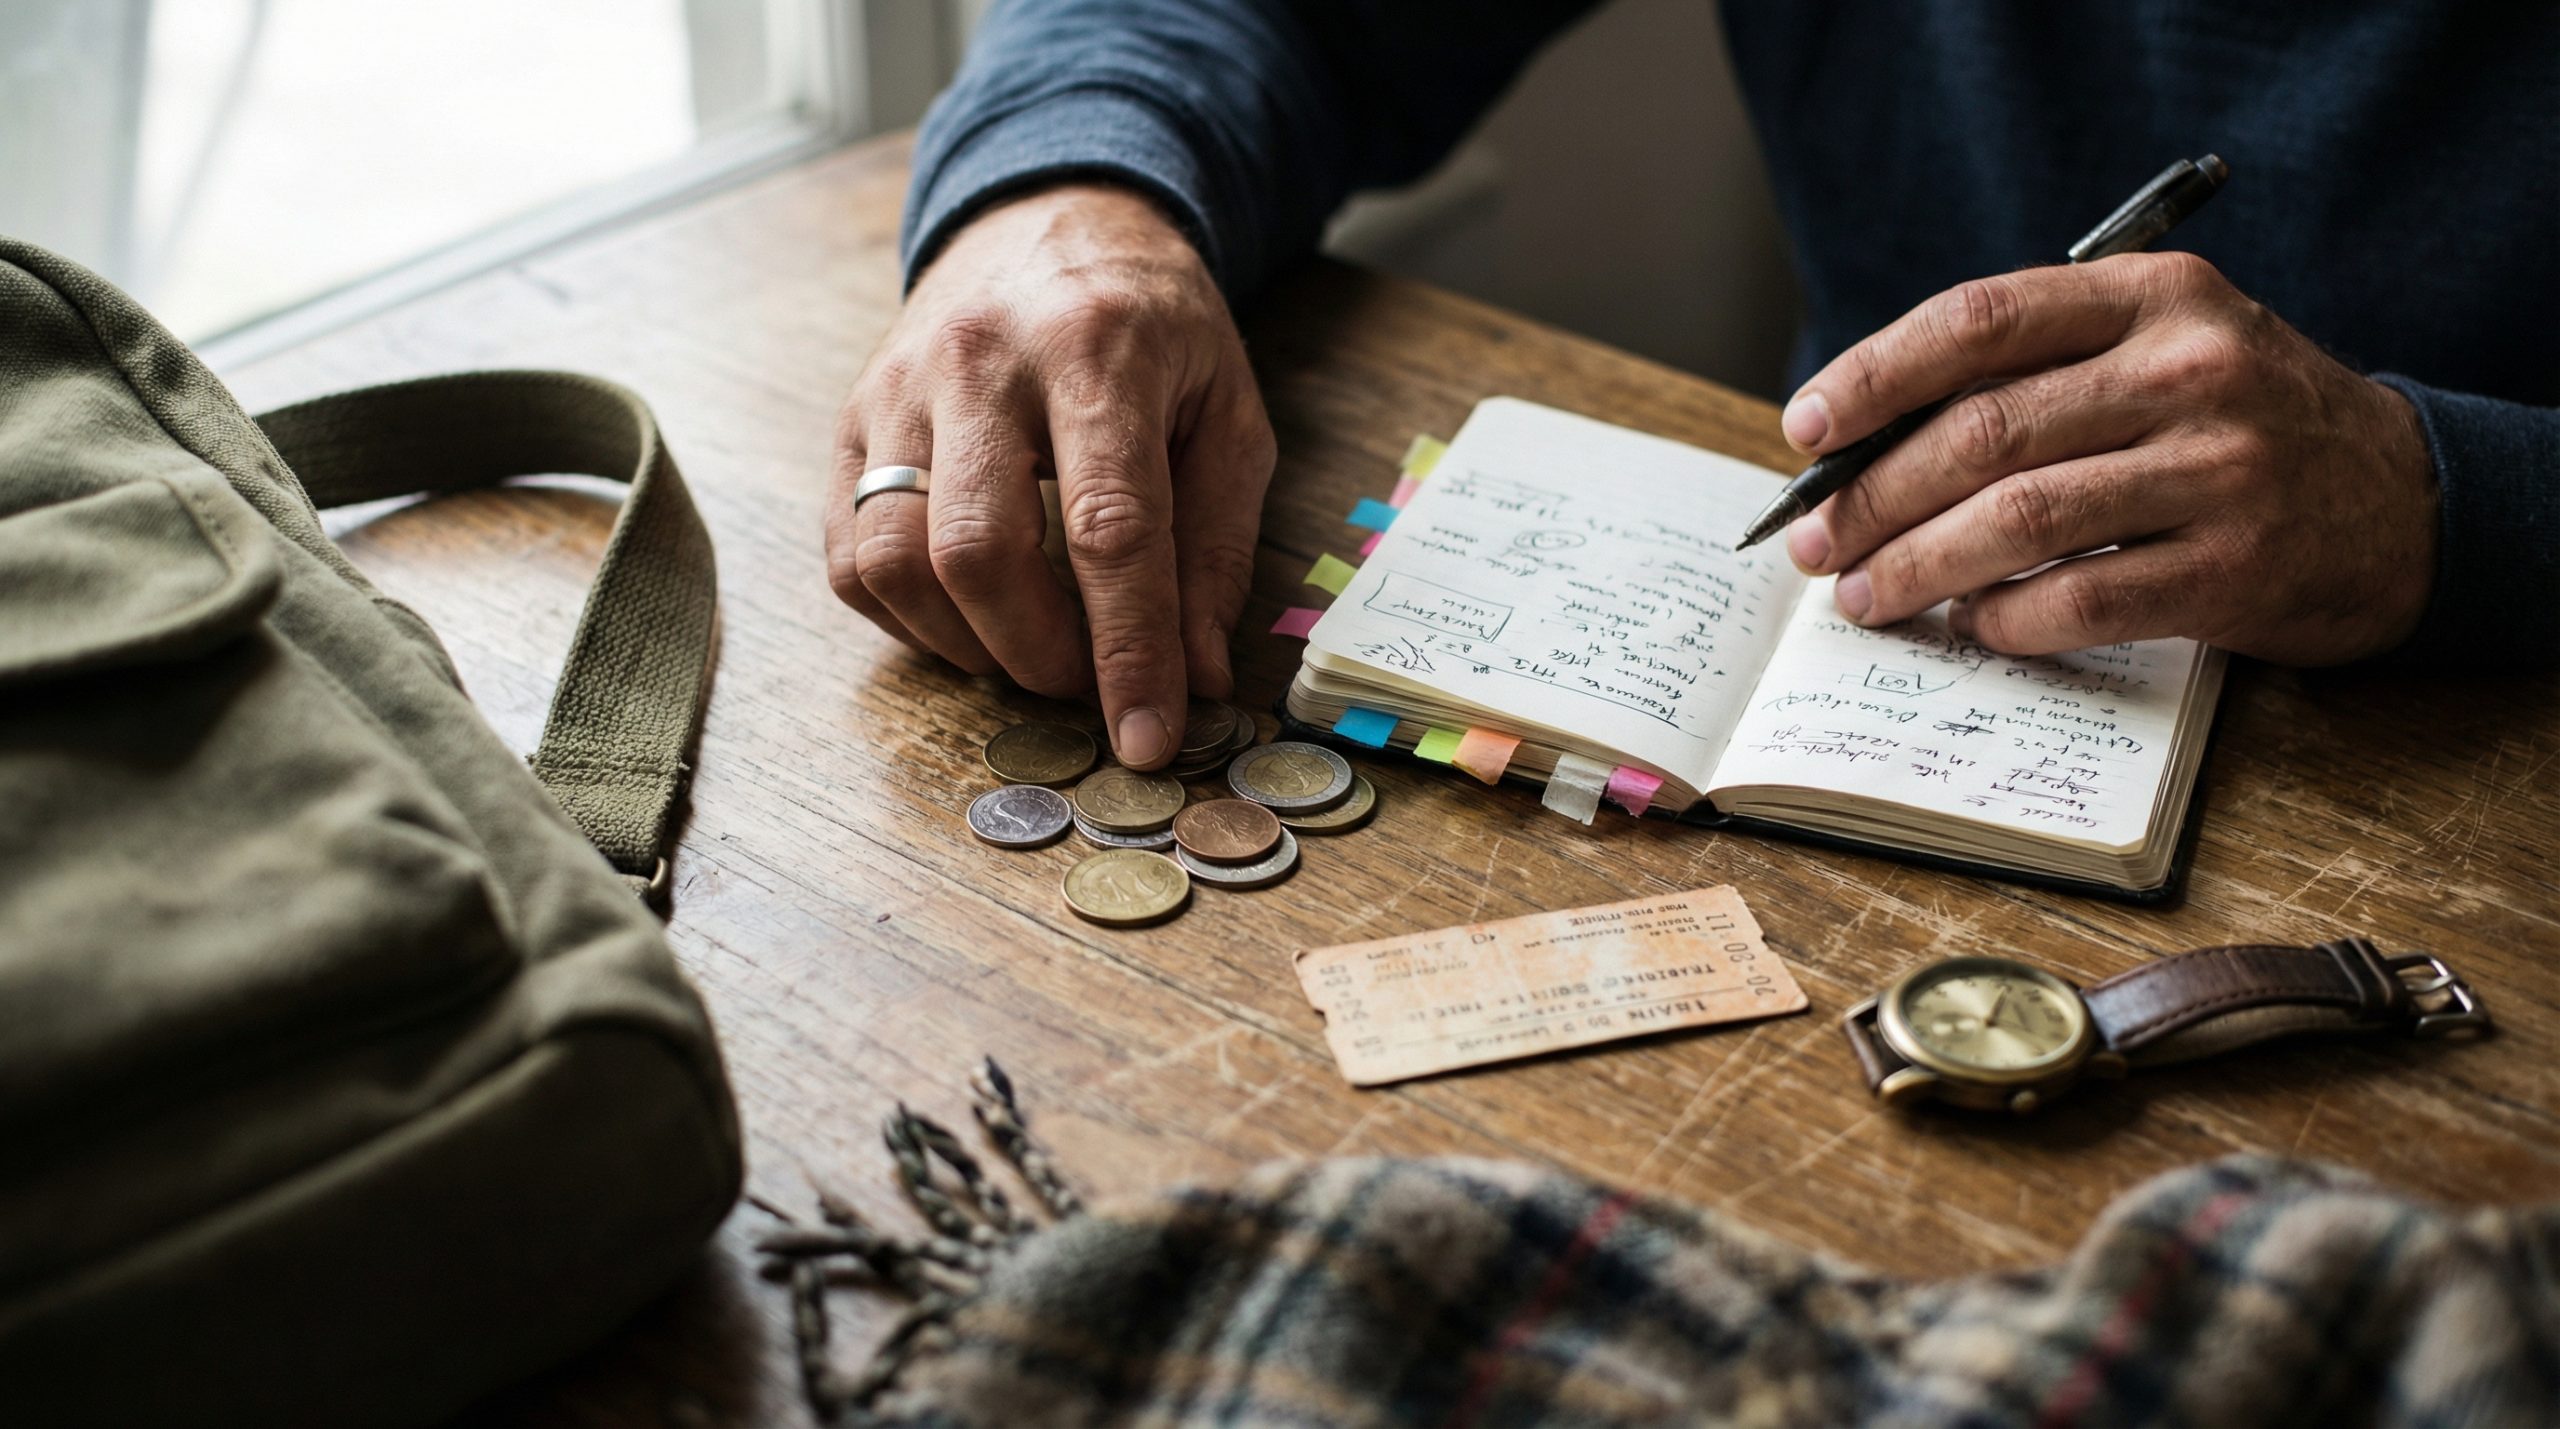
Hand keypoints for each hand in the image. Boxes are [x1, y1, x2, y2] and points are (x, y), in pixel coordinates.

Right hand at [825, 183, 1275, 766]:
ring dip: (964, 645)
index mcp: (1097, 349)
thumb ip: (1218, 545)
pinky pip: (847, 554)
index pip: (1109, 530)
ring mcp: (897, 388)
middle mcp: (980, 361)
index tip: (1148, 738)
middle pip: (979, 552)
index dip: (1129, 650)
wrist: (1049, 215)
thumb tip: (1196, 677)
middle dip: (1039, 655)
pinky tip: (967, 617)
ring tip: (1029, 651)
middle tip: (1088, 684)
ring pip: (892, 560)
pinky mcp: (848, 420)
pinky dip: (906, 618)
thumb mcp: (1227, 413)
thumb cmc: (1152, 326)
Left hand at [1778, 252, 2438, 664]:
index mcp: (2153, 296)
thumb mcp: (2162, 352)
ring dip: (1917, 566)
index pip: (1981, 319)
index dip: (1876, 375)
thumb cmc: (2240, 425)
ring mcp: (2220, 468)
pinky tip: (1967, 625)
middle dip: (1874, 496)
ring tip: (1866, 595)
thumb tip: (1864, 447)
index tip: (1806, 430)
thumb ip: (2039, 376)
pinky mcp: (2237, 567)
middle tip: (1817, 544)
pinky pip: (2080, 598)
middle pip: (1983, 431)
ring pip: (2019, 518)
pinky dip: (2003, 618)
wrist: (2408, 501)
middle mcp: (2188, 369)